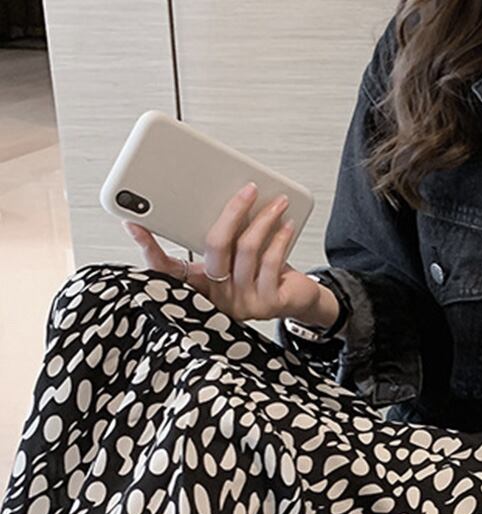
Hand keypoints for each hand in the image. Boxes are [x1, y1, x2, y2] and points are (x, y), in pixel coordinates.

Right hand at [123, 181, 336, 326]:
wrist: (298, 301)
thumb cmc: (265, 272)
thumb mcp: (236, 254)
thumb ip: (223, 235)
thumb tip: (221, 196)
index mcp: (202, 284)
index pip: (166, 270)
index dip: (148, 247)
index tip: (133, 223)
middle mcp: (219, 297)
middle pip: (214, 246)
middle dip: (232, 212)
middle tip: (247, 189)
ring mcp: (242, 303)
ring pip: (247, 249)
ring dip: (264, 220)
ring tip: (277, 202)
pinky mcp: (268, 305)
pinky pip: (271, 262)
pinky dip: (279, 238)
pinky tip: (285, 224)